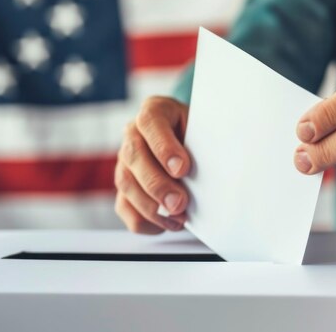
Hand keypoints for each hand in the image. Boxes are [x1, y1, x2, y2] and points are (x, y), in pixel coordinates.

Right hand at [114, 96, 191, 233]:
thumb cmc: (200, 134)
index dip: (164, 147)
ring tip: (178, 218)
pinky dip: (145, 220)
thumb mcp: (204, 128)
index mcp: (154, 111)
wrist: (192, 141)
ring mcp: (124, 160)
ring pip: (127, 184)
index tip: (182, 169)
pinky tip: (168, 224)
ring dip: (152, 207)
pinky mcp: (124, 186)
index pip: (150, 122)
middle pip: (135, 157)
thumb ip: (202, 143)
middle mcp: (133, 133)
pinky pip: (125, 207)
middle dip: (157, 184)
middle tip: (179, 203)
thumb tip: (210, 172)